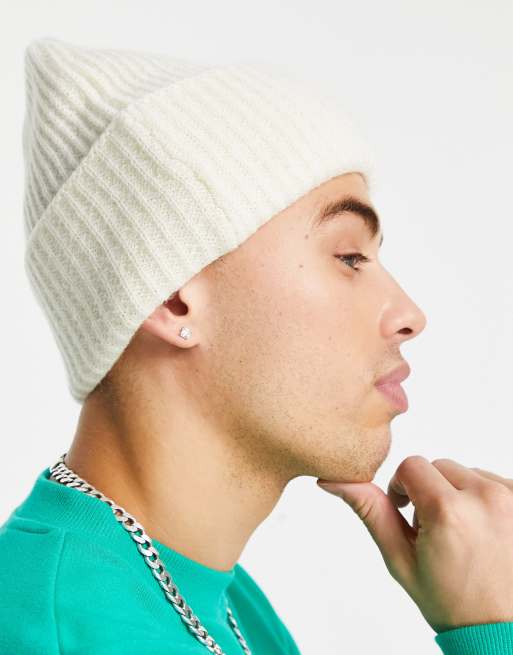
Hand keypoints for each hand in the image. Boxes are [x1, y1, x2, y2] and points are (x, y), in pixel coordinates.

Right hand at [317, 456, 512, 632]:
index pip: (412, 465)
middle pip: (440, 467)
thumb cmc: (450, 600)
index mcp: (447, 510)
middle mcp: (484, 497)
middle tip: (435, 529)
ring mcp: (510, 499)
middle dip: (431, 491)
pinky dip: (485, 499)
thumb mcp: (400, 558)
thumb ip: (370, 510)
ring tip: (462, 532)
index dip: (402, 487)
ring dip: (460, 495)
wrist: (500, 630)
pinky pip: (494, 482)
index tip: (407, 512)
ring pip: (468, 474)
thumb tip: (333, 480)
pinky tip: (484, 529)